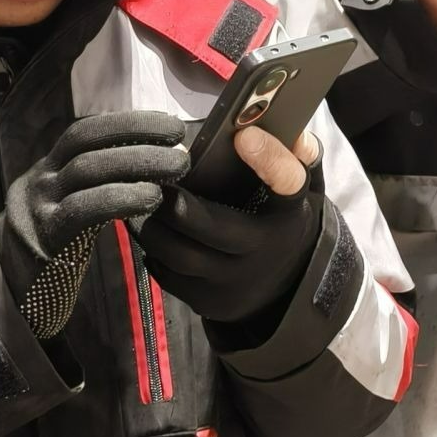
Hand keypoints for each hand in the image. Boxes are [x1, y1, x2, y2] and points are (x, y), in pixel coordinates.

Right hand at [0, 111, 188, 336]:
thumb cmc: (54, 247)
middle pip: (88, 143)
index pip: (87, 131)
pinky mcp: (44, 237)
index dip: (129, 123)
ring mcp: (39, 206)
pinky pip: (83, 210)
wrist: (7, 291)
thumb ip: (99, 184)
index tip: (170, 125)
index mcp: (49, 167)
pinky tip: (151, 199)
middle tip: (181, 146)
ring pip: (87, 170)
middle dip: (138, 137)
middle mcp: (41, 179)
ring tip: (176, 169)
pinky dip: (121, 198)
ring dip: (138, 164)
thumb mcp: (70, 205)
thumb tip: (153, 160)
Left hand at [140, 131, 323, 330]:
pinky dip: (154, 251)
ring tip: (138, 203)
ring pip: (178, 254)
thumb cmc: (279, 224)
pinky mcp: (208, 303)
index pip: (287, 183)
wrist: (285, 290)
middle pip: (207, 224)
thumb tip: (294, 133)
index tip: (244, 136)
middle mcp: (262, 252)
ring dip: (152, 226)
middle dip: (171, 202)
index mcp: (288, 216)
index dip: (268, 158)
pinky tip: (151, 231)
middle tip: (149, 179)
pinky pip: (168, 275)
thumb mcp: (298, 195)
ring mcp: (233, 283)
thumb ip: (295, 161)